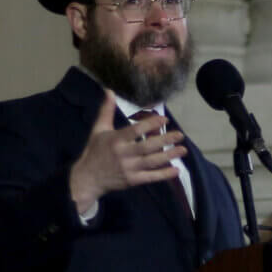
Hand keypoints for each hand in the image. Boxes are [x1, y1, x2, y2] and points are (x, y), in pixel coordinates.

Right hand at [68, 95, 182, 216]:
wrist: (88, 178)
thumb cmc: (94, 151)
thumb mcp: (98, 129)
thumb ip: (106, 110)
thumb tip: (110, 91)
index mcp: (116, 139)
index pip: (136, 130)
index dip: (151, 124)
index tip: (165, 120)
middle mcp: (124, 154)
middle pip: (148, 146)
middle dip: (165, 140)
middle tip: (180, 135)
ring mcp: (129, 169)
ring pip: (152, 162)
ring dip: (169, 156)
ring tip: (183, 150)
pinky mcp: (132, 181)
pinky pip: (150, 177)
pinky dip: (164, 174)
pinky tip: (176, 170)